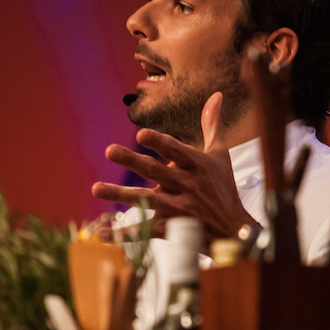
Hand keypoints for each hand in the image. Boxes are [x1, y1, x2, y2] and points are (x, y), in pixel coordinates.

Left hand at [91, 92, 257, 241]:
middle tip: (109, 150)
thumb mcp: (220, 154)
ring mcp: (179, 208)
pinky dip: (125, 234)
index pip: (176, 150)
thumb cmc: (223, 187)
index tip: (140, 134)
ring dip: (120, 194)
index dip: (159, 142)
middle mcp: (188, 185)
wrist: (233, 229)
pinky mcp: (173, 229)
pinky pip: (146, 232)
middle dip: (132, 160)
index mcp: (198, 165)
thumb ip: (212, 125)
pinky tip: (104, 232)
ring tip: (96, 188)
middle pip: (156, 171)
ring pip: (147, 200)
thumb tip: (216, 95)